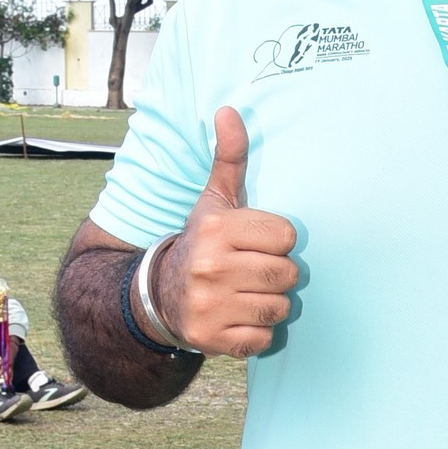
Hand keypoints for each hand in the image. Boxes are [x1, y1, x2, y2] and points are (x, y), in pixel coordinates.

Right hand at [144, 109, 298, 356]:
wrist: (159, 295)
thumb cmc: (202, 242)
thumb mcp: (213, 200)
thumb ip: (229, 158)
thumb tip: (230, 110)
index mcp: (216, 229)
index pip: (287, 237)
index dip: (277, 241)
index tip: (255, 243)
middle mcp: (210, 267)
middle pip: (288, 274)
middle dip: (277, 274)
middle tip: (252, 270)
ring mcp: (209, 306)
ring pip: (280, 307)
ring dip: (270, 303)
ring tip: (246, 293)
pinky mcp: (212, 339)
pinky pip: (264, 338)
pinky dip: (257, 332)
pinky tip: (237, 317)